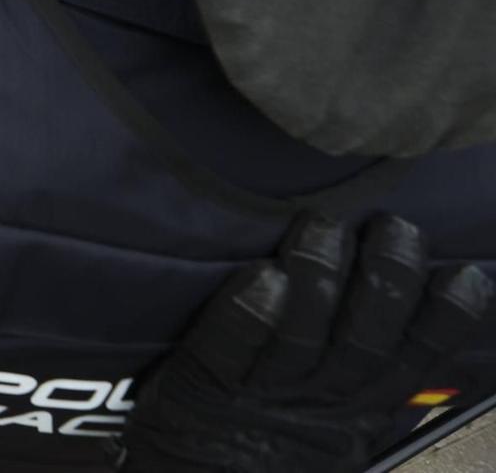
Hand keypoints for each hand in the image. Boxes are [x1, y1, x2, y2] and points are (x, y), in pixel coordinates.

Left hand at [116, 213, 492, 472]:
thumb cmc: (264, 441)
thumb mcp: (336, 421)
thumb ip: (371, 373)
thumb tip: (421, 302)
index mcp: (358, 408)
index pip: (414, 360)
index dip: (442, 319)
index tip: (465, 275)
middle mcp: (319, 403)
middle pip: (363, 340)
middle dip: (384, 280)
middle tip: (394, 226)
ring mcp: (262, 397)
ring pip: (301, 335)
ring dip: (318, 277)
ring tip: (325, 227)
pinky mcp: (201, 387)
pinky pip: (228, 348)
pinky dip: (249, 313)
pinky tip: (266, 276)